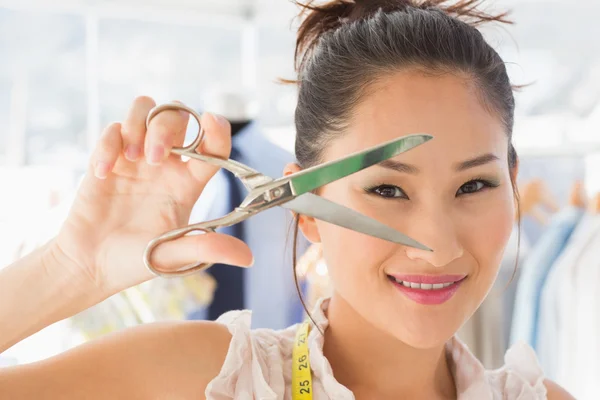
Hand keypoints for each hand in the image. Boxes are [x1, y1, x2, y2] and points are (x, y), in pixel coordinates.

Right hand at [48, 96, 252, 294]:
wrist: (92, 265)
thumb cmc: (136, 261)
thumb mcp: (174, 255)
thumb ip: (207, 248)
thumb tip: (247, 258)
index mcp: (188, 183)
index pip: (212, 146)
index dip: (218, 129)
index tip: (211, 120)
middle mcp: (166, 165)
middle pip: (178, 116)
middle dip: (167, 127)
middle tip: (153, 157)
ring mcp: (136, 158)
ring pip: (146, 109)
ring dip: (139, 125)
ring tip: (131, 157)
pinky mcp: (108, 158)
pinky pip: (112, 130)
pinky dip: (108, 144)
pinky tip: (102, 174)